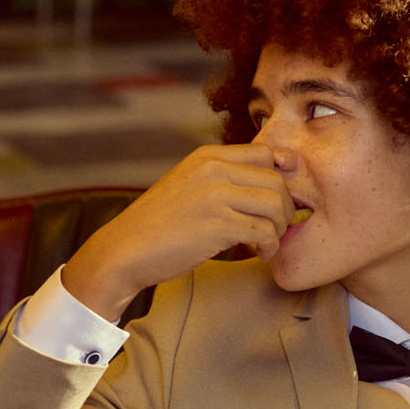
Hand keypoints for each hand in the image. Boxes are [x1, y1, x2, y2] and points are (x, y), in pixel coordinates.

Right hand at [63, 144, 290, 319]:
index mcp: (207, 156)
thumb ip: (221, 180)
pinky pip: (264, 232)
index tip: (277, 202)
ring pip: (275, 206)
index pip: (264, 154)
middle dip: (285, 209)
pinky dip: (269, 247)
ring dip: (279, 229)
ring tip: (267, 243)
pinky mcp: (217, 225)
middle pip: (276, 181)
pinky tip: (259, 254)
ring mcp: (215, 196)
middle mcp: (213, 169)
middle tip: (276, 228)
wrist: (124, 249)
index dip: (281, 178)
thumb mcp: (188, 186)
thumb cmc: (158, 225)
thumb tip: (266, 183)